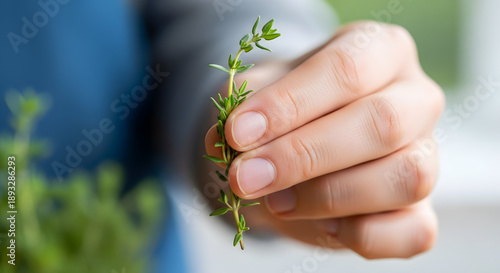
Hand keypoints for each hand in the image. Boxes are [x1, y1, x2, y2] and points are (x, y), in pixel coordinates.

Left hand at [205, 21, 443, 258]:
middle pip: (383, 123)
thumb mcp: (259, 93)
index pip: (345, 70)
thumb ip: (242, 107)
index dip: (289, 105)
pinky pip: (415, 231)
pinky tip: (321, 225)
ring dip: (329, 197)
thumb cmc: (288, 108)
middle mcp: (415, 98)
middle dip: (304, 156)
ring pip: (407, 178)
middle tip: (246, 177)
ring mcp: (428, 154)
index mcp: (379, 51)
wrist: (304, 142)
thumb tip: (228, 142)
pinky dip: (364, 235)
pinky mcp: (424, 207)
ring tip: (276, 202)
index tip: (238, 134)